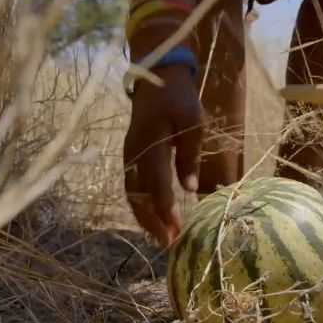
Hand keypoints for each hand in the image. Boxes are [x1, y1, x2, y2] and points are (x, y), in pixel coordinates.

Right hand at [123, 63, 202, 248]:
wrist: (156, 78)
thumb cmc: (178, 98)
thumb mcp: (193, 122)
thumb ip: (190, 155)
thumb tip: (190, 189)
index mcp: (149, 144)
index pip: (156, 184)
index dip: (165, 209)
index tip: (177, 230)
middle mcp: (133, 154)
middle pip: (137, 195)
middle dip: (152, 222)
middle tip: (168, 244)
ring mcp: (128, 155)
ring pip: (131, 194)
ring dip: (145, 217)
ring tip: (161, 237)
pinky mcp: (130, 156)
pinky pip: (132, 186)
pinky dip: (141, 205)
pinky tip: (154, 217)